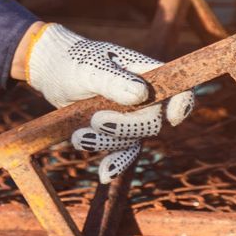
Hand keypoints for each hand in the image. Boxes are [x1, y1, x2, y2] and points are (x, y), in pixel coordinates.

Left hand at [22, 24, 195, 182]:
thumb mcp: (90, 68)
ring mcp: (131, 116)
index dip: (183, 104)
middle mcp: (145, 97)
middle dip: (126, 126)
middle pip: (153, 122)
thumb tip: (142, 95)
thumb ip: (114, 81)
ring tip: (78, 136)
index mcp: (147, 73)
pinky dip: (114, 164)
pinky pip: (123, 153)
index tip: (171, 118)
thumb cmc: (74, 61)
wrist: (53, 72)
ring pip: (134, 140)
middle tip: (96, 120)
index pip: (178, 90)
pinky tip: (104, 174)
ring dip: (107, 143)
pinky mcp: (116, 133)